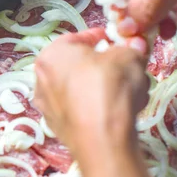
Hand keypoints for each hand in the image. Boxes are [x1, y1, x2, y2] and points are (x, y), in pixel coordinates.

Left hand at [34, 29, 148, 166]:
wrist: (102, 138)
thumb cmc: (109, 86)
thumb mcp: (129, 56)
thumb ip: (131, 49)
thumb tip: (136, 47)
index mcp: (51, 55)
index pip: (77, 38)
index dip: (101, 38)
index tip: (117, 42)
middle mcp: (41, 80)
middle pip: (78, 67)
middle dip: (103, 67)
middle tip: (124, 68)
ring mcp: (48, 108)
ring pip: (81, 91)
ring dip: (103, 89)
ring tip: (128, 93)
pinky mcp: (59, 130)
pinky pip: (81, 111)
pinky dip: (97, 110)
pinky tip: (118, 114)